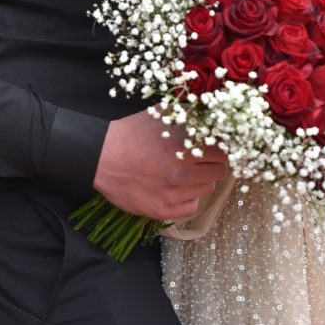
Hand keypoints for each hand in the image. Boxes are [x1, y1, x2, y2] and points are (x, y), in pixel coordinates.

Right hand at [94, 108, 228, 221]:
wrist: (102, 157)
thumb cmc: (131, 133)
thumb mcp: (161, 114)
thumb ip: (188, 114)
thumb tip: (209, 113)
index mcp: (185, 149)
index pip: (222, 153)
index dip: (219, 148)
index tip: (213, 147)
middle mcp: (183, 174)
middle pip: (219, 172)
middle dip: (213, 164)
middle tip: (201, 160)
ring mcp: (173, 195)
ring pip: (206, 190)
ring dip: (201, 180)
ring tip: (184, 172)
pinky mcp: (163, 210)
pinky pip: (192, 207)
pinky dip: (188, 197)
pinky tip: (177, 187)